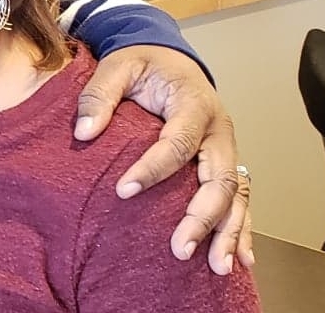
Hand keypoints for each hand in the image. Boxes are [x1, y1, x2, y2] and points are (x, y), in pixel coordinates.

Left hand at [76, 45, 253, 273]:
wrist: (169, 56)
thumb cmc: (143, 63)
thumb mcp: (117, 66)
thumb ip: (98, 94)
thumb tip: (83, 132)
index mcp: (194, 104)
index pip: (178, 143)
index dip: (153, 169)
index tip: (123, 191)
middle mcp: (219, 130)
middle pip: (220, 179)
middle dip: (202, 217)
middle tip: (179, 248)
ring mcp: (228, 149)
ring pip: (237, 195)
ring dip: (228, 232)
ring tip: (217, 267)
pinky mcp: (226, 162)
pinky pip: (240, 198)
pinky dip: (241, 228)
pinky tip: (240, 258)